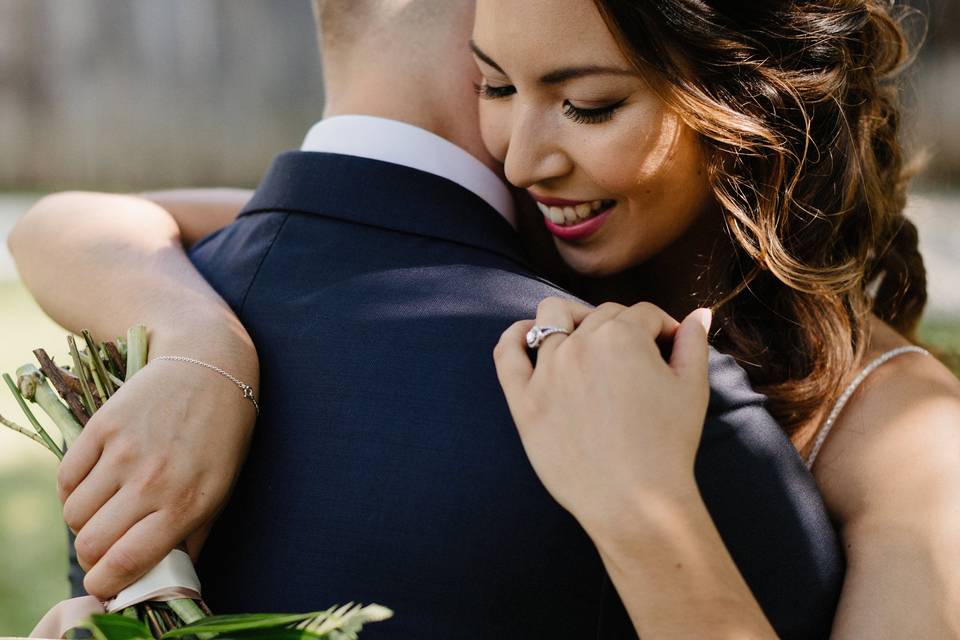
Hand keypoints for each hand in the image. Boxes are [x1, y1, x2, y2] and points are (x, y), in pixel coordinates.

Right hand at [57, 351, 256, 599]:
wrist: (210, 366)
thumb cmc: (222, 436)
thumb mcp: (221, 490)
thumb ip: (193, 537)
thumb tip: (164, 577)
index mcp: (187, 503)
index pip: (127, 562)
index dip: (107, 583)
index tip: (105, 583)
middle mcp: (153, 480)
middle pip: (91, 544)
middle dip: (92, 557)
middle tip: (104, 549)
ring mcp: (124, 451)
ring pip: (73, 515)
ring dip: (83, 523)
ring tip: (104, 513)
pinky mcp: (102, 426)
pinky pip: (66, 478)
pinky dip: (73, 490)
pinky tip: (95, 484)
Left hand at [493, 298, 711, 538]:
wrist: (633, 499)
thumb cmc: (667, 445)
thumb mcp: (692, 389)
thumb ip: (693, 343)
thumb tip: (698, 314)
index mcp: (623, 336)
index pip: (643, 314)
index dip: (660, 328)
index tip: (668, 348)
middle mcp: (580, 344)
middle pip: (601, 315)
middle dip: (624, 328)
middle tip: (635, 361)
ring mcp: (547, 370)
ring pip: (552, 319)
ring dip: (572, 319)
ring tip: (585, 338)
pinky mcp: (523, 399)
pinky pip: (507, 354)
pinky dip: (514, 336)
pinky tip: (527, 335)